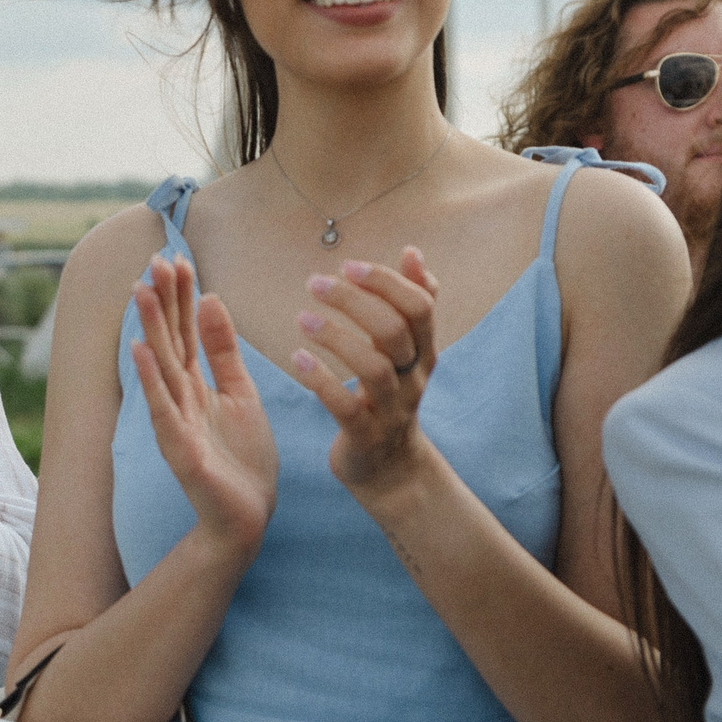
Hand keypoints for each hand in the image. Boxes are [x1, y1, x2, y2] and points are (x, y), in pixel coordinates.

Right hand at [131, 256, 276, 555]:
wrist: (246, 518)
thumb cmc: (242, 459)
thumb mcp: (241, 393)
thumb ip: (224, 351)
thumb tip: (211, 300)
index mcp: (197, 384)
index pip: (186, 330)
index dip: (182, 295)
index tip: (178, 257)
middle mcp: (180, 398)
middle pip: (169, 340)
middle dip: (162, 301)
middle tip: (155, 259)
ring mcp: (176, 422)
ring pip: (162, 367)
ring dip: (150, 329)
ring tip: (142, 291)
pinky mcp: (180, 449)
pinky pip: (163, 408)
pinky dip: (151, 379)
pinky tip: (141, 351)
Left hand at [290, 250, 439, 507]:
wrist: (390, 469)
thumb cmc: (390, 397)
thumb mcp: (407, 351)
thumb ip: (412, 303)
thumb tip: (414, 253)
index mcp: (423, 352)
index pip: (419, 307)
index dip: (386, 281)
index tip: (348, 265)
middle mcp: (413, 379)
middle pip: (395, 331)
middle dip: (355, 301)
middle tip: (315, 283)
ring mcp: (391, 410)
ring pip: (373, 368)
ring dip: (336, 337)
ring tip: (302, 318)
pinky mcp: (365, 436)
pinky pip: (347, 407)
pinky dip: (322, 381)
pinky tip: (297, 359)